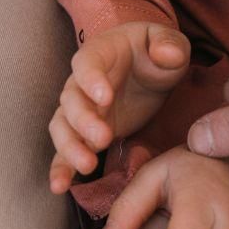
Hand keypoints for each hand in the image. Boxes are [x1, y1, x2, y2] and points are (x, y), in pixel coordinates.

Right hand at [49, 21, 189, 193]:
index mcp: (100, 53)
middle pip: (71, 100)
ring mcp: (81, 110)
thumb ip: (168, 44)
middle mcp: (81, 82)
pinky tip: (59, 187)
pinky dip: (61, 168)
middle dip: (83, 121)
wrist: (146, 67)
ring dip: (70, 147)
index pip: (86, 63)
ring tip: (87, 165)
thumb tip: (166, 55)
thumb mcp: (167, 42)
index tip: (104, 97)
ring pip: (63, 127)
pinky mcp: (86, 134)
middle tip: (104, 138)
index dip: (91, 80)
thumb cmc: (153, 51)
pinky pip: (66, 150)